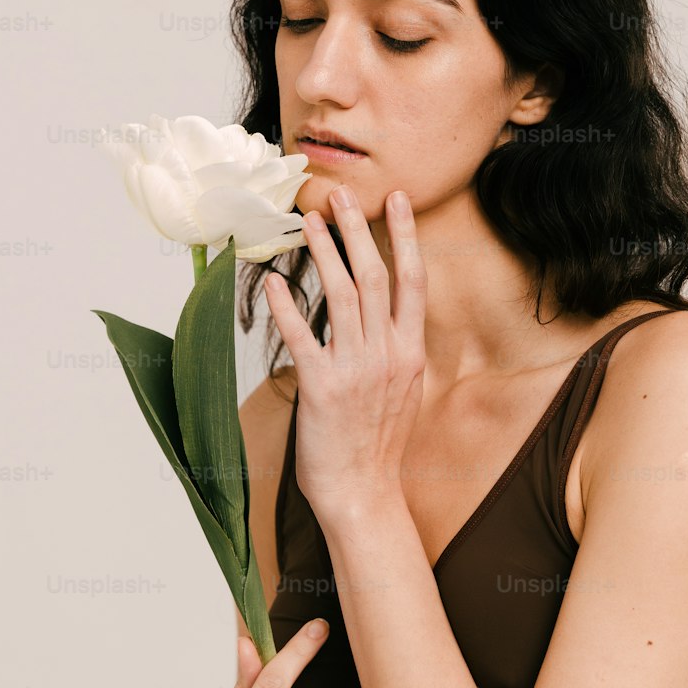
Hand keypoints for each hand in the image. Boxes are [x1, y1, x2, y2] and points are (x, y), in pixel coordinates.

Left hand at [264, 186, 426, 518]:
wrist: (364, 492)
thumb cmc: (379, 446)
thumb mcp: (405, 393)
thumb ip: (398, 353)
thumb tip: (388, 323)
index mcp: (411, 353)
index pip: (414, 281)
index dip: (406, 236)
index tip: (399, 201)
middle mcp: (388, 354)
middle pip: (375, 276)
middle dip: (357, 230)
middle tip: (340, 195)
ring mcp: (356, 369)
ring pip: (341, 295)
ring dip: (323, 254)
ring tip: (308, 222)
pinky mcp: (322, 387)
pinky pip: (302, 335)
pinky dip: (287, 305)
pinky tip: (273, 280)